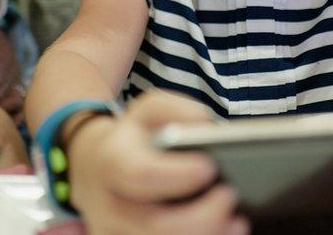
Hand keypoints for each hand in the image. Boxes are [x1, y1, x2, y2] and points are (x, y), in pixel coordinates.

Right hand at [67, 90, 249, 234]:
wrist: (96, 165)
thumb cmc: (133, 138)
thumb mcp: (151, 109)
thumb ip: (179, 111)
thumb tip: (207, 129)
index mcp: (112, 162)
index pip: (140, 175)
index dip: (176, 176)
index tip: (209, 167)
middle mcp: (108, 204)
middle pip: (152, 226)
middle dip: (200, 218)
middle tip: (230, 196)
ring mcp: (114, 233)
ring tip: (236, 222)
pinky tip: (221, 233)